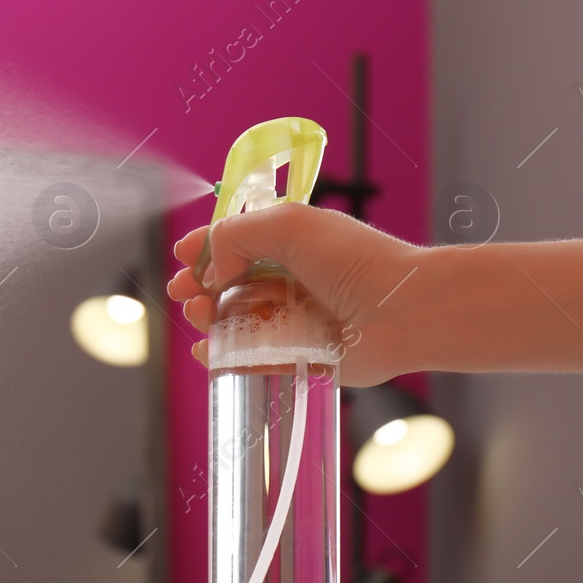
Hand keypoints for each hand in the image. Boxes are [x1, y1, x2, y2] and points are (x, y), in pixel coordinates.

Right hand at [167, 203, 425, 386]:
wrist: (401, 310)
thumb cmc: (353, 260)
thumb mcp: (289, 224)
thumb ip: (236, 233)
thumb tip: (213, 267)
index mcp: (290, 245)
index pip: (236, 243)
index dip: (205, 249)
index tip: (181, 256)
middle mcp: (289, 281)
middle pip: (227, 284)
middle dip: (199, 286)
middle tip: (185, 292)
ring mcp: (290, 321)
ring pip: (232, 321)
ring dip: (207, 318)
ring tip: (201, 317)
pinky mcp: (295, 358)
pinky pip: (248, 358)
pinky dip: (220, 356)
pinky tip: (205, 351)